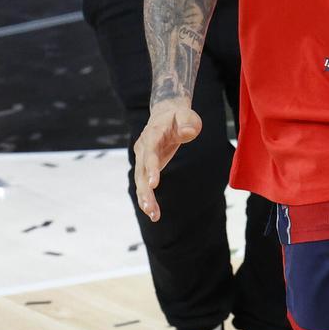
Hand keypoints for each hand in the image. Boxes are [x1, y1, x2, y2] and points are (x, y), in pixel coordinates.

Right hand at [133, 102, 201, 221]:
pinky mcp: (145, 166)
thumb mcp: (188, 115)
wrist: (167, 114)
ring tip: (153, 215)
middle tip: (150, 208)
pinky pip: (144, 184)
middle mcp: (143, 147)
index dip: (151, 168)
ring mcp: (142, 157)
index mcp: (153, 134)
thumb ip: (188, 123)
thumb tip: (187, 132)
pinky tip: (154, 213)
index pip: (150, 153)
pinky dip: (147, 198)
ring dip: (145, 199)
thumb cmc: (180, 116)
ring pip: (140, 181)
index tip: (153, 184)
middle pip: (141, 171)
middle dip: (145, 191)